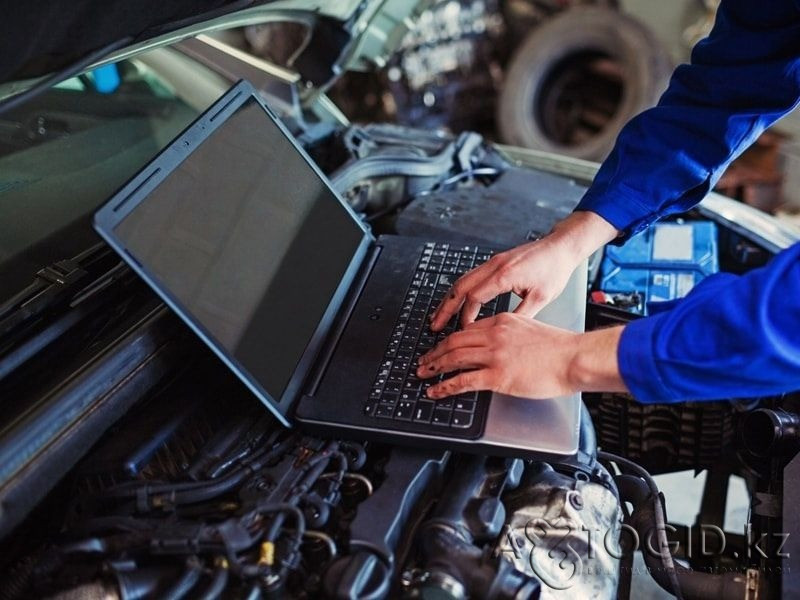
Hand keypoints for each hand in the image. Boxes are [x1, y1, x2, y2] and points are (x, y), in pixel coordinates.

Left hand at [417, 312, 627, 398]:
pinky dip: (444, 386)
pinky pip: (462, 380)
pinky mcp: (497, 376)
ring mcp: (494, 355)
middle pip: (454, 341)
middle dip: (435, 351)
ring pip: (454, 358)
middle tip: (423, 360)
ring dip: (434, 366)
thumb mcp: (530, 329)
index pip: (468, 329)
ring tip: (423, 373)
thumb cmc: (560, 348)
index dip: (450, 339)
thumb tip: (498, 346)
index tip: (442, 346)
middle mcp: (494, 335)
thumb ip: (510, 334)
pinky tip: (436, 390)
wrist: (573, 357)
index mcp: (502, 322)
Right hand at [430, 211, 617, 330]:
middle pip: (459, 287)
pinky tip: (456, 300)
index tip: (463, 331)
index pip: (474, 298)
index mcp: (504, 275)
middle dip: (445, 308)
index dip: (466, 316)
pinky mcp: (495, 262)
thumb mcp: (541, 298)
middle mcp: (494, 266)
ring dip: (449, 298)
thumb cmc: (554, 269)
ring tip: (439, 315)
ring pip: (462, 280)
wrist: (561, 247)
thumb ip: (520, 315)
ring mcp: (492, 262)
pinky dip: (460, 290)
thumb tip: (503, 333)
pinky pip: (470, 276)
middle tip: (434, 324)